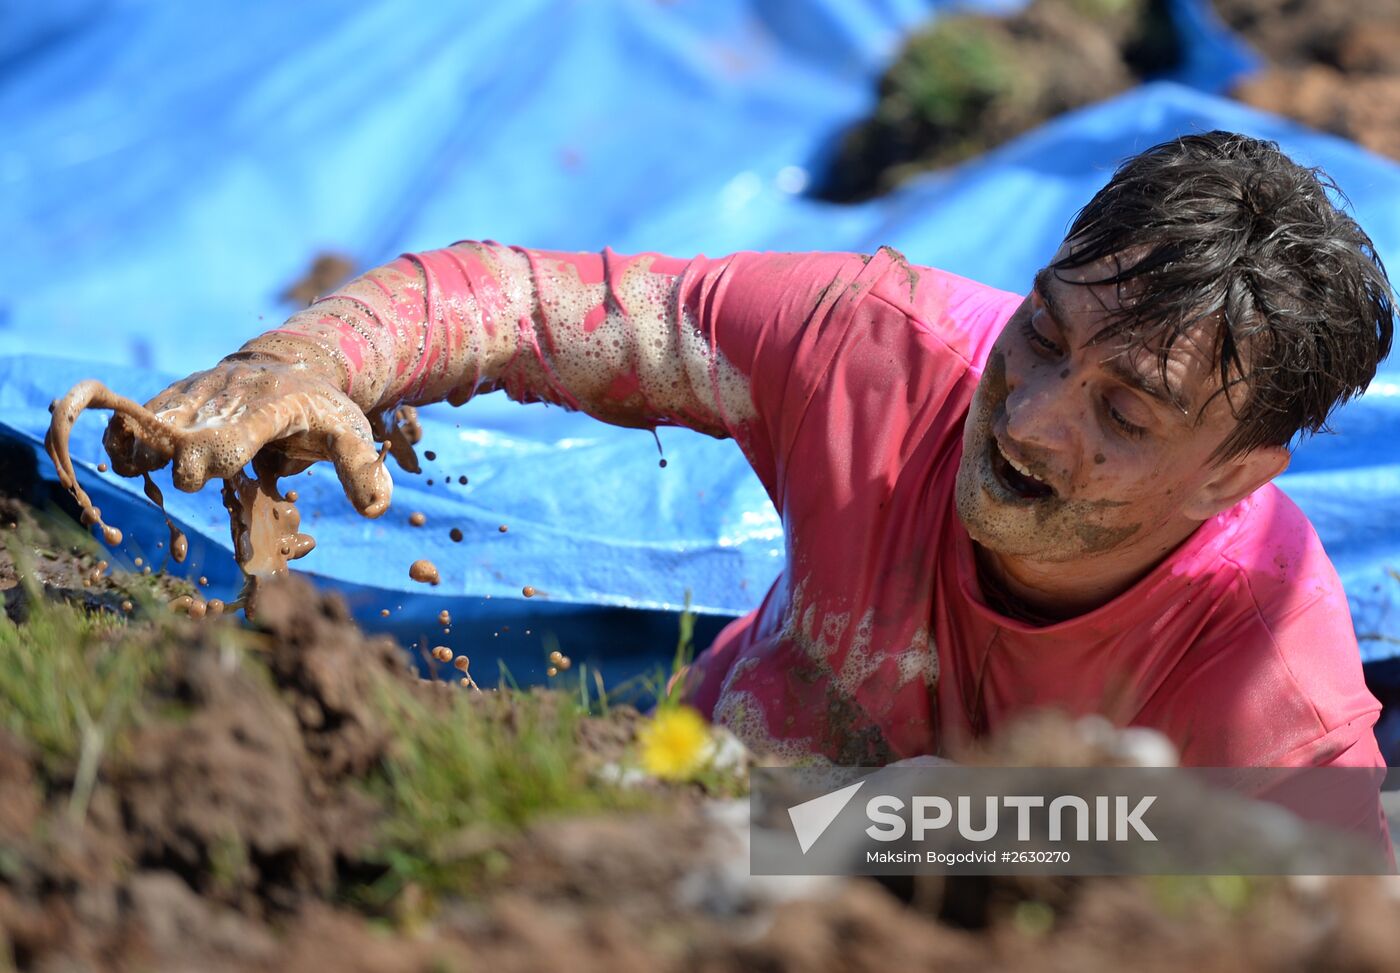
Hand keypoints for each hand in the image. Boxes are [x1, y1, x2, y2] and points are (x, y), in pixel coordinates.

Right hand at [102, 354, 392, 516]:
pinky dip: (125, 441)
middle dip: (175, 464)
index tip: (207, 475)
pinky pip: (132, 419)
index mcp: (268, 409)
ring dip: (145, 454)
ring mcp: (195, 393)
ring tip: (156, 467)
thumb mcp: (352, 432)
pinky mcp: (174, 396)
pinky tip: (136, 461)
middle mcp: (224, 397)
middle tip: (192, 477)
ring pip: (147, 425)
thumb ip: (362, 469)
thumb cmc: (322, 407)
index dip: (209, 461)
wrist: (293, 361)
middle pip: (177, 436)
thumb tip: (374, 509)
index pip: (226, 438)